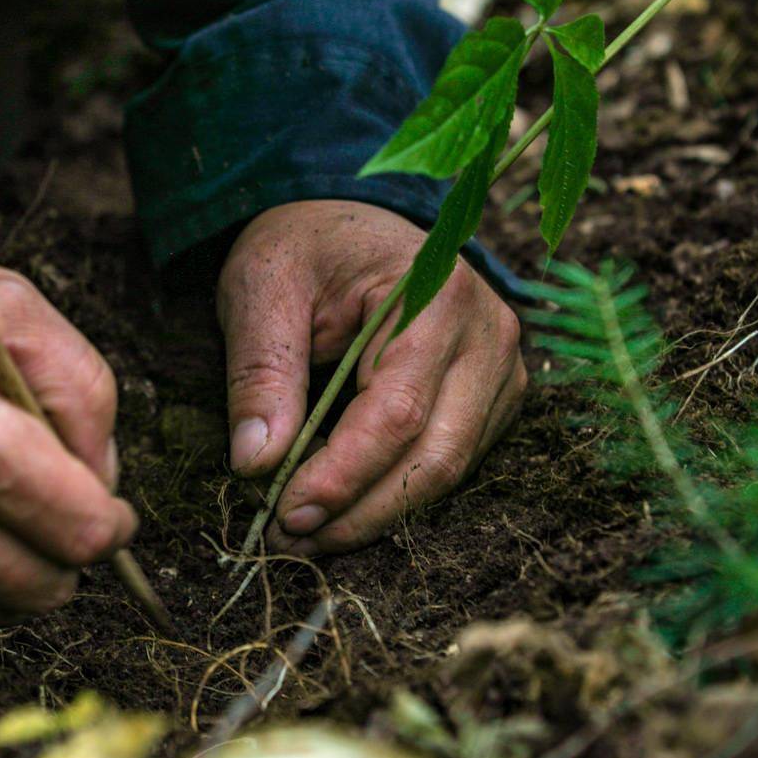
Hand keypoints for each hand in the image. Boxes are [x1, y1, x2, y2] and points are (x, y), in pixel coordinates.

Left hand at [217, 200, 525, 555]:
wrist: (346, 219)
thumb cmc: (305, 247)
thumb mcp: (262, 290)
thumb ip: (260, 373)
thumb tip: (255, 464)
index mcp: (435, 294)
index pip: (396, 412)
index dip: (344, 475)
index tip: (286, 514)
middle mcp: (489, 332)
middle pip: (437, 455)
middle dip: (363, 511)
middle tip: (291, 538)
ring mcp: (502, 365)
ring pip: (452, 468)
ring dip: (381, 511)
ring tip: (310, 529)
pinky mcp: (496, 392)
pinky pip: (456, 459)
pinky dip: (401, 490)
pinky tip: (347, 502)